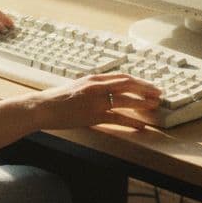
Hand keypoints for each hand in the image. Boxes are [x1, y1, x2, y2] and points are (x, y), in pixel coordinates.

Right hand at [26, 74, 162, 130]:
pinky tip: (140, 125)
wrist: (43, 107)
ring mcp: (97, 100)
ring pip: (126, 100)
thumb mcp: (76, 86)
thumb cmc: (56, 99)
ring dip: (143, 103)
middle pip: (129, 84)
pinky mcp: (94, 115)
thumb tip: (105, 90)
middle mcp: (97, 86)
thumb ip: (92, 87)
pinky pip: (118, 118)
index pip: (122, 76)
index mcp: (94, 78)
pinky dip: (131, 121)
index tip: (148, 85)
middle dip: (146, 89)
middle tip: (159, 93)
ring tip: (154, 107)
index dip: (138, 81)